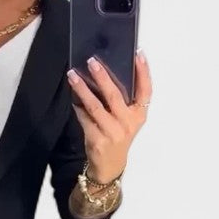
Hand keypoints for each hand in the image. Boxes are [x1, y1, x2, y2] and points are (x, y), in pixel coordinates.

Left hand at [67, 50, 151, 181]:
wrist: (109, 165)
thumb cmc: (118, 136)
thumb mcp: (127, 120)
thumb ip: (123, 101)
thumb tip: (104, 72)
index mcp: (139, 115)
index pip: (146, 90)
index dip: (144, 72)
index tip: (139, 53)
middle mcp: (128, 123)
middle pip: (115, 95)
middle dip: (102, 76)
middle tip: (92, 61)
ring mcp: (113, 132)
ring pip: (95, 105)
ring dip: (82, 89)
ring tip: (72, 75)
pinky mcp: (97, 139)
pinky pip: (84, 118)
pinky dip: (77, 106)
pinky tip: (72, 96)